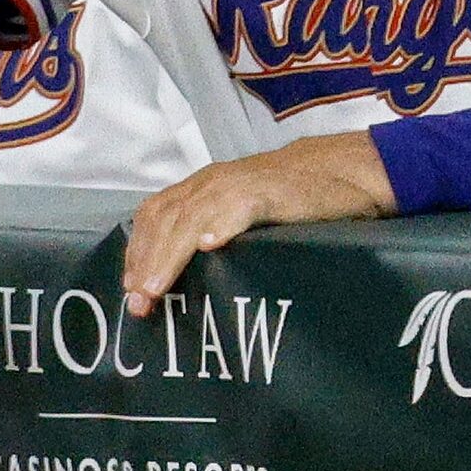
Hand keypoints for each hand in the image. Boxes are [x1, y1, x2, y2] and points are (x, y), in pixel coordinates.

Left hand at [121, 131, 394, 315]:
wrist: (341, 168)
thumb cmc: (288, 196)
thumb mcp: (238, 208)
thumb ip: (211, 226)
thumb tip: (183, 270)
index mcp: (199, 187)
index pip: (153, 216)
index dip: (138, 251)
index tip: (129, 288)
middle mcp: (210, 183)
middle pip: (164, 220)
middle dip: (146, 263)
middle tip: (138, 302)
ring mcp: (238, 185)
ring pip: (191, 218)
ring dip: (170, 255)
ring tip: (157, 288)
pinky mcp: (270, 192)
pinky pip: (240, 207)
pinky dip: (222, 225)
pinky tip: (210, 246)